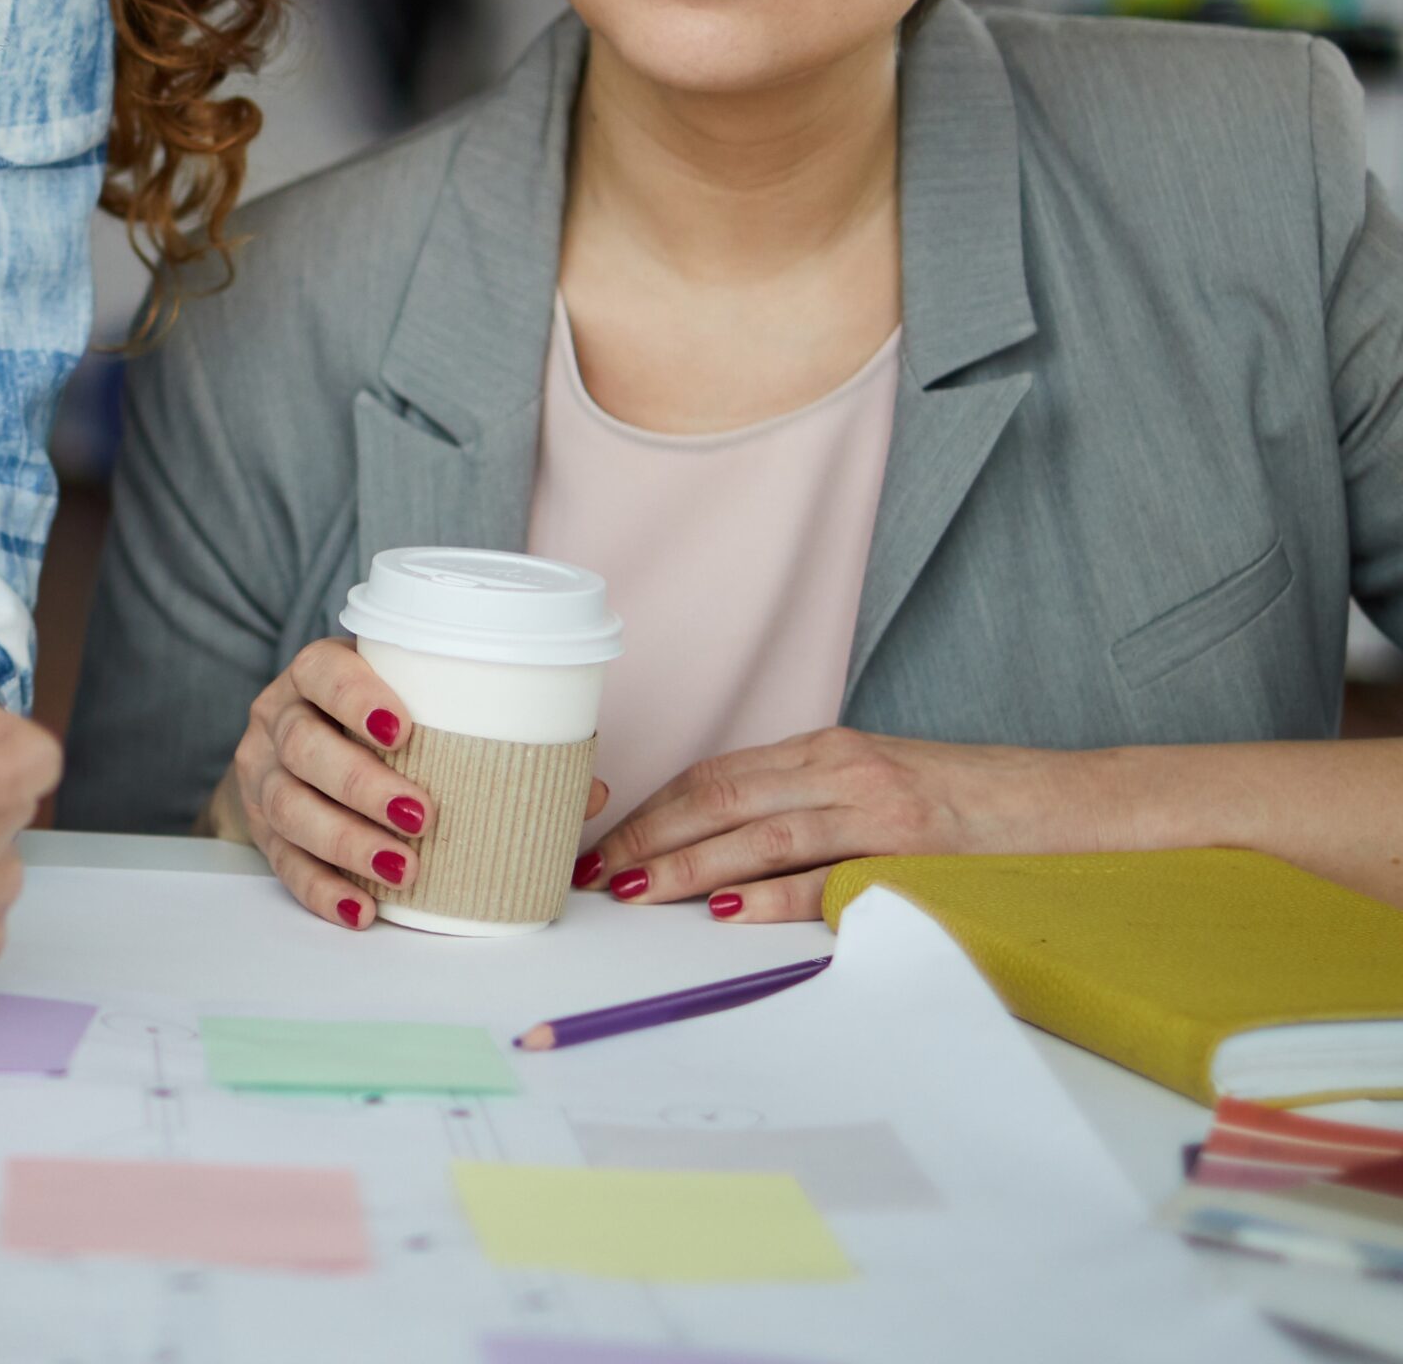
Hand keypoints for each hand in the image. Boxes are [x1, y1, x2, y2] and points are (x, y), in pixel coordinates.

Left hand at [581, 726, 1076, 921]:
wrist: (1068, 804)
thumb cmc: (969, 804)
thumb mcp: (878, 788)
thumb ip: (812, 806)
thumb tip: (730, 849)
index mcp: (827, 751)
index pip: (716, 775)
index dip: (654, 807)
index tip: (606, 841)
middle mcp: (841, 768)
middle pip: (719, 797)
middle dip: (648, 835)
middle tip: (595, 871)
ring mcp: (874, 808)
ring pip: (757, 832)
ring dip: (686, 864)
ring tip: (635, 891)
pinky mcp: (910, 851)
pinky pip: (826, 874)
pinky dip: (770, 894)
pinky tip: (724, 912)